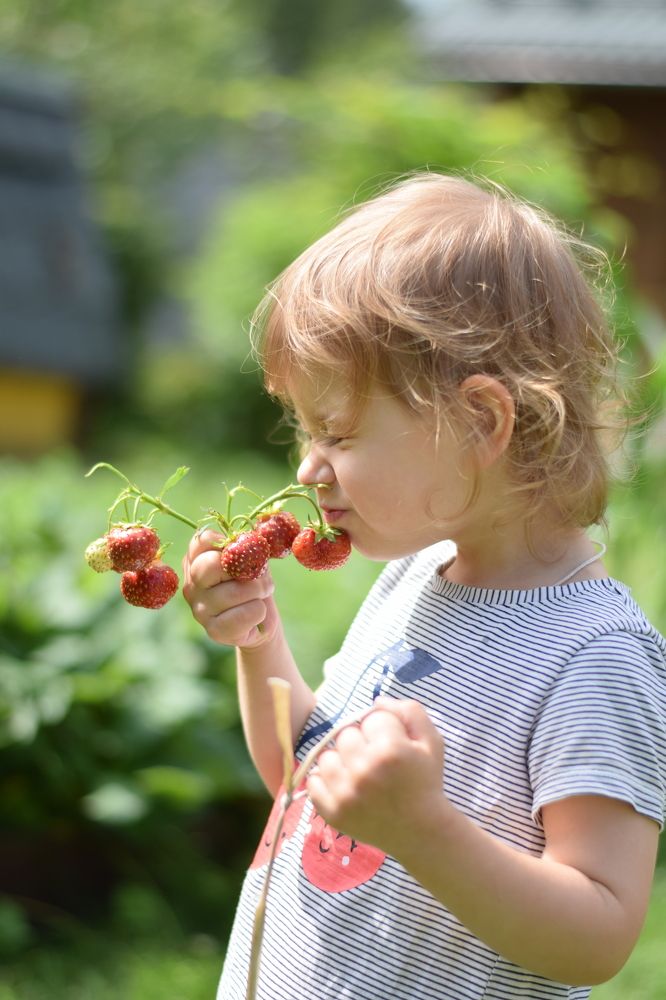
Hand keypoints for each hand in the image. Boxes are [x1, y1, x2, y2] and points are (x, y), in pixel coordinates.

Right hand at [182, 529, 278, 647]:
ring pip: (233, 591)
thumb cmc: (255, 584)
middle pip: (211, 564)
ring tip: (261, 595)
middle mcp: (192, 584)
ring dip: (259, 591)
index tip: (246, 552)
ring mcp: (199, 609)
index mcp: (196, 561)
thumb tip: (249, 541)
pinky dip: (259, 612)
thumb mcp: (252, 560)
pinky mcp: (214, 630)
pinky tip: (256, 614)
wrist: (262, 621)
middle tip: (260, 577)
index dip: (229, 543)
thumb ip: (247, 548)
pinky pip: (243, 614)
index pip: (202, 540)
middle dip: (245, 568)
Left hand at [307, 697, 448, 857]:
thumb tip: (376, 700)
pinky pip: (314, 781)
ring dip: (340, 759)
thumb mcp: (431, 741)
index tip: (392, 743)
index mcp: (390, 750)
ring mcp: (345, 793)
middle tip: (375, 758)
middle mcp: (364, 770)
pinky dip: (325, 780)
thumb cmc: (426, 781)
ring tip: (358, 771)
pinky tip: (344, 784)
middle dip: (360, 741)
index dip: (383, 727)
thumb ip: (409, 711)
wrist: (420, 831)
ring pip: (326, 755)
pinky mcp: (333, 812)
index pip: (371, 717)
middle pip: (345, 734)